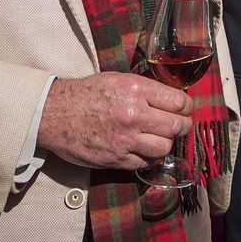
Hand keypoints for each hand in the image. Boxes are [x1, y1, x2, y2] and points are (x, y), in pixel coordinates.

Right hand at [36, 72, 192, 170]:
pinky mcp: (116, 158)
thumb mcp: (118, 79)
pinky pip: (144, 162)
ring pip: (164, 148)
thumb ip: (145, 90)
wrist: (54, 113)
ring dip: (165, 143)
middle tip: (178, 125)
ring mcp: (126, 139)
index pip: (179, 102)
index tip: (185, 109)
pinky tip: (141, 149)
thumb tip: (170, 99)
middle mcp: (134, 114)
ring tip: (158, 138)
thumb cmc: (86, 93)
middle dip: (182, 126)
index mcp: (136, 90)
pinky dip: (146, 157)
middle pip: (177, 126)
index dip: (186, 107)